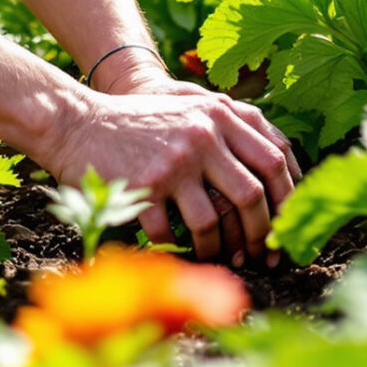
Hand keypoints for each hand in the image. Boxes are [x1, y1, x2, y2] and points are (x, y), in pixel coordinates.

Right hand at [38, 72, 301, 267]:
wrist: (77, 122)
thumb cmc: (139, 122)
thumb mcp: (190, 107)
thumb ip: (231, 125)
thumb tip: (281, 166)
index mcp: (219, 114)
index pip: (275, 158)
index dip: (289, 196)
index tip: (288, 223)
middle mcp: (202, 134)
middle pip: (252, 195)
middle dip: (261, 234)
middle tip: (262, 255)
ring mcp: (174, 161)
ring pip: (214, 222)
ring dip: (219, 249)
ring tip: (220, 258)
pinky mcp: (144, 186)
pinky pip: (171, 233)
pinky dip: (177, 249)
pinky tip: (179, 252)